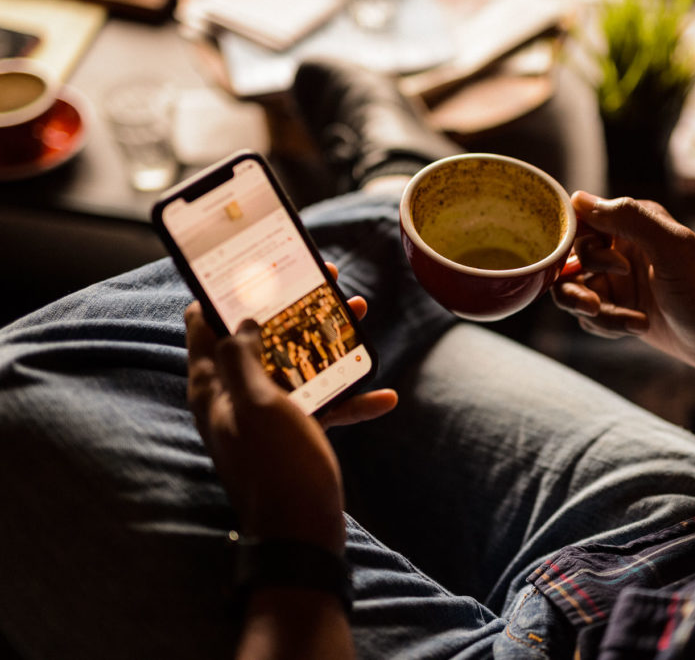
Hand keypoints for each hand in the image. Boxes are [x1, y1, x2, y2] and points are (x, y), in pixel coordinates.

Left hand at [185, 265, 396, 550]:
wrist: (301, 535)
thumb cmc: (276, 468)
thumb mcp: (256, 405)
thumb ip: (242, 357)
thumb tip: (242, 321)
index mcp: (214, 386)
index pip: (205, 322)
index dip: (229, 288)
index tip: (258, 263)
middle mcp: (236, 396)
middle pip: (261, 336)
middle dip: (293, 305)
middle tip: (324, 280)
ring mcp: (268, 416)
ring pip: (297, 362)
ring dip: (329, 339)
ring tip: (360, 315)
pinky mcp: (295, 434)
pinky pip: (323, 405)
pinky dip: (351, 398)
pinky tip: (384, 395)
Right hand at [552, 191, 694, 371]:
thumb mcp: (670, 246)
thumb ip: (627, 218)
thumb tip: (579, 199)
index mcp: (631, 225)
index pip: (579, 222)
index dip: (573, 244)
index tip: (584, 266)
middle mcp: (619, 249)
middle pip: (568, 261)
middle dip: (577, 286)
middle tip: (596, 303)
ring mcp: (616, 282)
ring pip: (574, 292)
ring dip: (592, 311)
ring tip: (625, 322)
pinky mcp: (618, 309)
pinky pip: (590, 317)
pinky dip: (608, 325)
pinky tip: (639, 327)